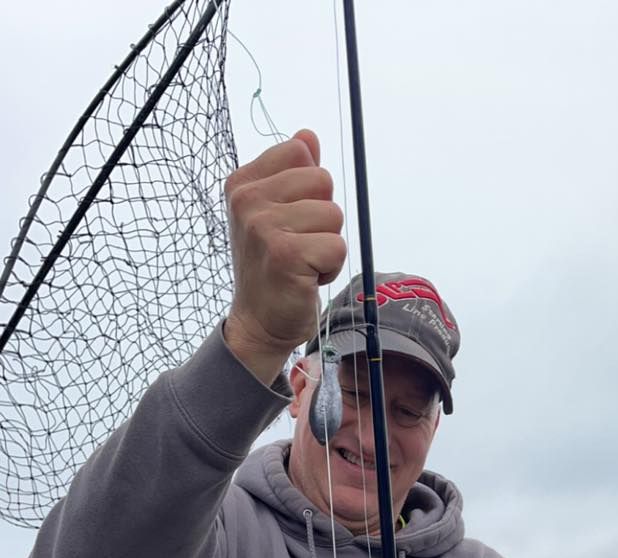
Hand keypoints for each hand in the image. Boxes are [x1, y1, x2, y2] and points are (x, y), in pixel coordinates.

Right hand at [223, 129, 345, 382]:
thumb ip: (292, 173)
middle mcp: (247, 201)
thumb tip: (308, 136)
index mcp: (243, 183)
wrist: (258, 323)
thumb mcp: (276, 214)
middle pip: (322, 180)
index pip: (301, 151)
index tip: (291, 220)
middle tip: (299, 246)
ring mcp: (263, 227)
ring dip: (327, 245)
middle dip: (322, 218)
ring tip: (302, 264)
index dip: (310, 188)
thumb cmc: (272, 268)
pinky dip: (330, 268)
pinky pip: (337, 246)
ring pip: (333, 215)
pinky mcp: (286, 255)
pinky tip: (307, 279)